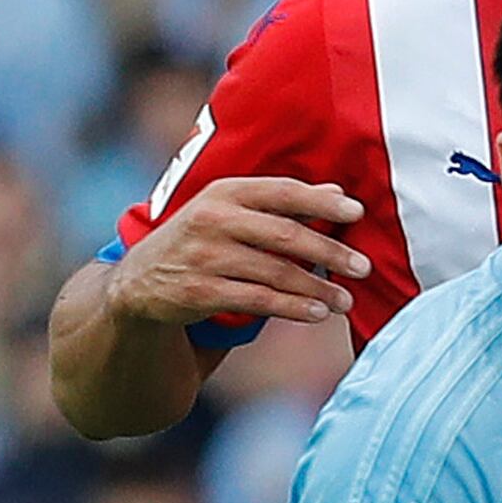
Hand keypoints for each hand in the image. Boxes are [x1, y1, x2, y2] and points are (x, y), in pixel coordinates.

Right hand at [116, 177, 370, 335]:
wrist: (137, 281)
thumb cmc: (198, 240)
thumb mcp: (229, 212)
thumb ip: (280, 203)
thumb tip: (336, 189)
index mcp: (224, 192)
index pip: (281, 191)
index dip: (321, 201)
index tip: (357, 211)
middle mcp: (212, 220)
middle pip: (284, 235)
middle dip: (329, 251)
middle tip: (364, 267)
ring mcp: (204, 256)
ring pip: (275, 272)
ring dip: (317, 288)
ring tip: (345, 300)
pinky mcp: (199, 292)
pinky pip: (258, 301)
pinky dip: (292, 308)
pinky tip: (317, 314)